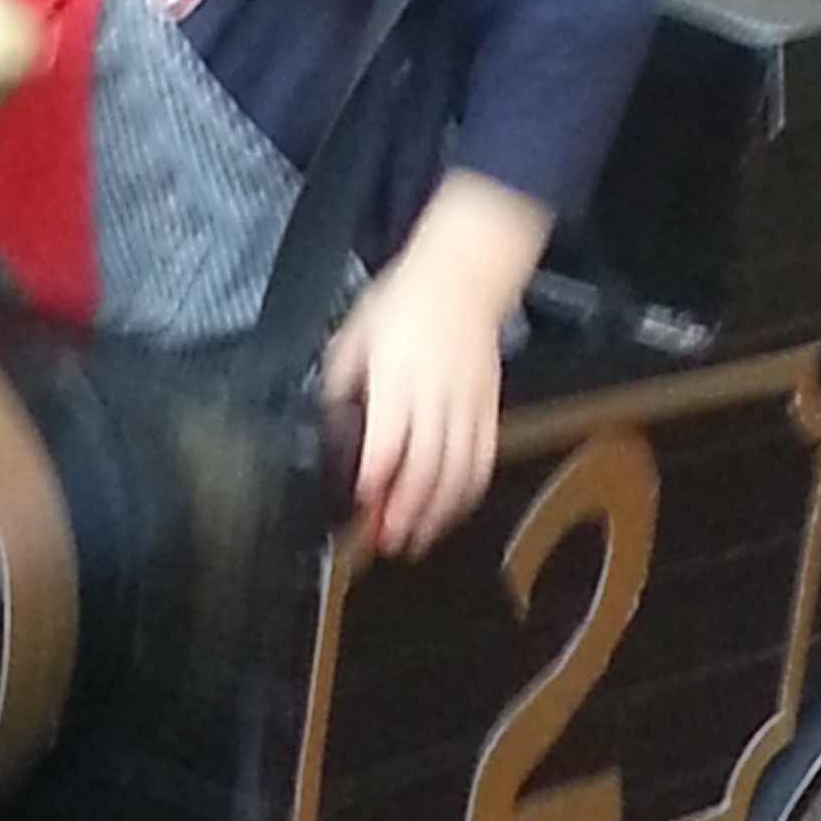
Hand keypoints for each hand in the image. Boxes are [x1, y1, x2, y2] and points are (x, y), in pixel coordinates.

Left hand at [320, 173, 549, 558]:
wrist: (462, 277)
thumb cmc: (402, 304)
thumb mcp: (354, 336)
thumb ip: (342, 386)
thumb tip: (332, 429)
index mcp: (397, 374)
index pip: (390, 436)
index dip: (376, 476)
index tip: (361, 504)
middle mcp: (435, 392)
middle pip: (425, 464)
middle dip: (404, 510)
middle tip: (383, 543)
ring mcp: (467, 402)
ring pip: (457, 470)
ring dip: (435, 512)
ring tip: (413, 541)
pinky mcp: (488, 408)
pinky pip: (482, 459)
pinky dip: (467, 492)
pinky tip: (449, 512)